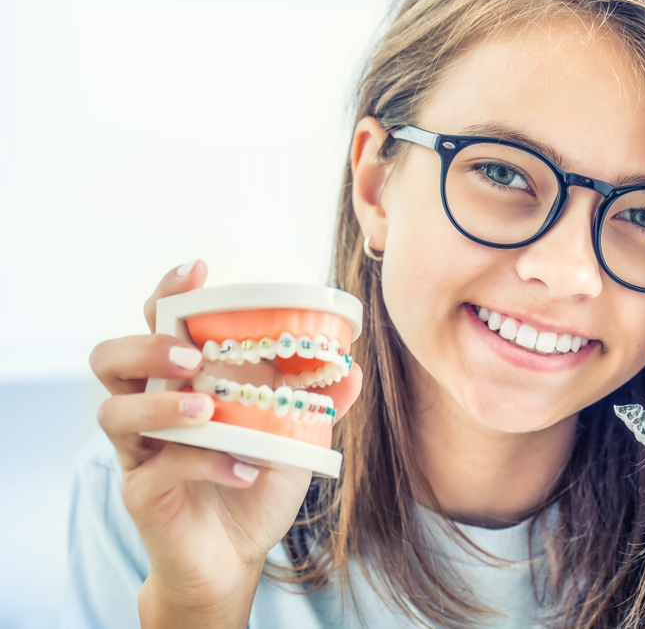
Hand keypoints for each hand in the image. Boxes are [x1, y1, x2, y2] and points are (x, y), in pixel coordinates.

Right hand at [89, 263, 358, 626]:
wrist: (237, 553)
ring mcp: (140, 450)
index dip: (169, 292)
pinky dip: (205, 463)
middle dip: (147, 347)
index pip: (158, 323)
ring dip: (161, 404)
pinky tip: (243, 469)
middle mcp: (151, 406)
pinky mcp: (142, 491)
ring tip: (207, 411)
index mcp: (183, 380)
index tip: (198, 271)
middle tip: (191, 357)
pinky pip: (159, 468)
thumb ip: (316, 400)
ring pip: (114, 411)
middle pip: (111, 358)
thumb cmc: (256, 480)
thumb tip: (352, 368)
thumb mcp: (292, 435)